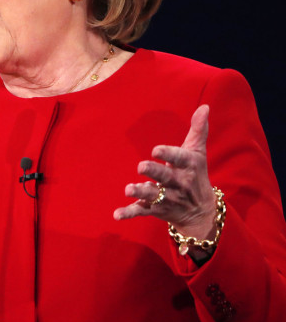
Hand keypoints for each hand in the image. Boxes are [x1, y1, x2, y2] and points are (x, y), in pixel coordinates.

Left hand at [113, 105, 217, 238]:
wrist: (202, 212)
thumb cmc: (195, 175)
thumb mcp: (198, 153)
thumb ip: (198, 130)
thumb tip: (204, 106)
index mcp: (187, 166)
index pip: (179, 158)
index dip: (168, 154)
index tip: (156, 150)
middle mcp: (177, 183)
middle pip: (165, 177)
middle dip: (154, 172)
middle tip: (141, 166)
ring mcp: (166, 198)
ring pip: (152, 195)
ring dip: (140, 193)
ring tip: (129, 189)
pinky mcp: (155, 209)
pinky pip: (141, 211)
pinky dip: (129, 213)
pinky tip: (116, 215)